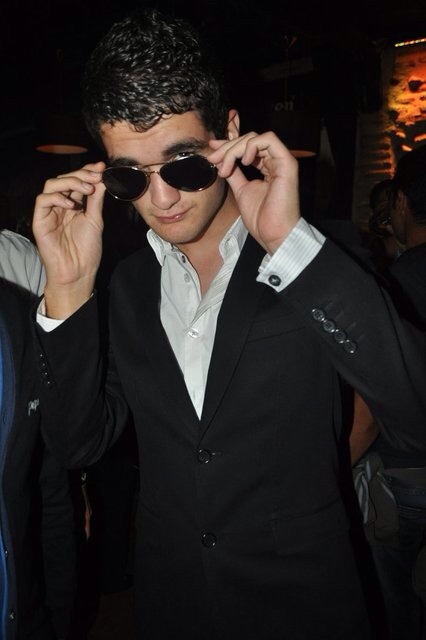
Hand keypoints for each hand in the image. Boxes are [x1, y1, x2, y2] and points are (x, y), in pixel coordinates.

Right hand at [33, 161, 105, 317]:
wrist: (79, 272)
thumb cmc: (87, 251)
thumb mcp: (95, 220)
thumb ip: (96, 199)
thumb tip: (102, 179)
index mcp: (73, 205)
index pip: (76, 181)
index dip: (87, 171)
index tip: (101, 167)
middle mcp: (60, 206)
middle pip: (64, 179)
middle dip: (81, 175)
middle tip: (96, 177)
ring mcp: (49, 212)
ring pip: (52, 184)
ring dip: (71, 182)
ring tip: (87, 189)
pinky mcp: (40, 221)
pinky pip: (42, 200)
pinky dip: (57, 197)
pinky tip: (72, 205)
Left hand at [208, 132, 299, 254]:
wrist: (272, 234)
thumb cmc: (261, 218)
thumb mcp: (241, 190)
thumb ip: (234, 173)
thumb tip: (220, 160)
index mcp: (267, 167)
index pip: (247, 146)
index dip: (228, 145)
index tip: (211, 151)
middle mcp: (275, 161)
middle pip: (249, 139)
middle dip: (227, 147)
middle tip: (213, 159)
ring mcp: (282, 161)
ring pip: (255, 138)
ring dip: (235, 149)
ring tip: (226, 168)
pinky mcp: (287, 162)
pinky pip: (268, 140)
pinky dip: (251, 146)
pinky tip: (243, 162)